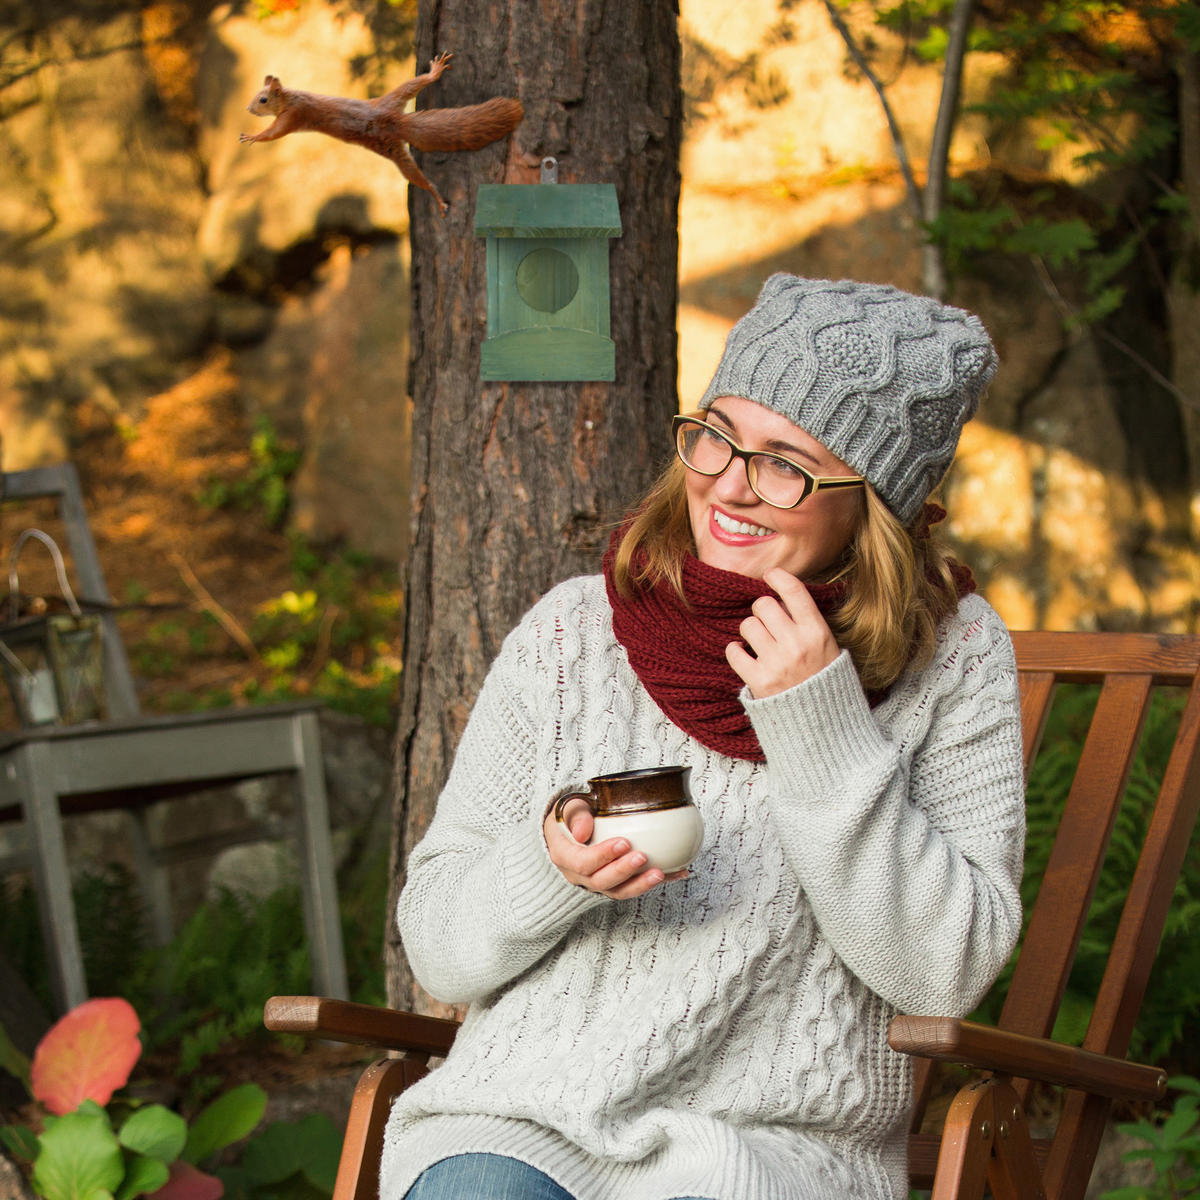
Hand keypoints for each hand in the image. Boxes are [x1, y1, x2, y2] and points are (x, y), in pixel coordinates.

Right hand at [542, 798, 686, 899]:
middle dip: (623, 871)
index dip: (603, 856)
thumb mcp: (568, 808)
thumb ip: (576, 815)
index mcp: (564, 856)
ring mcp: (596, 882)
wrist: (571, 829)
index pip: (582, 863)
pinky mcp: (614, 884)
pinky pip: (633, 887)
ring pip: (618, 891)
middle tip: (643, 857)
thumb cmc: (571, 815)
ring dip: (640, 884)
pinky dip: (654, 882)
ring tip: (660, 873)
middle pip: (600, 881)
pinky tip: (677, 873)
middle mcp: (578, 875)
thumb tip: (582, 832)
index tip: (624, 842)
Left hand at [726, 567, 840, 697]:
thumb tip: (780, 596)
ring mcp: (777, 663)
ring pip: (747, 625)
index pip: (794, 591)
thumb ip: (807, 622)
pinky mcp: (759, 680)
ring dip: (749, 632)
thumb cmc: (823, 679)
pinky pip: (733, 651)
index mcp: (818, 632)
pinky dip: (736, 652)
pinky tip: (746, 657)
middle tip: (767, 624)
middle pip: (763, 605)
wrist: (822, 724)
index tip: (769, 576)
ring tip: (759, 644)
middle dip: (761, 611)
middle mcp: (797, 644)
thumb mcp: (828, 646)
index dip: (778, 577)